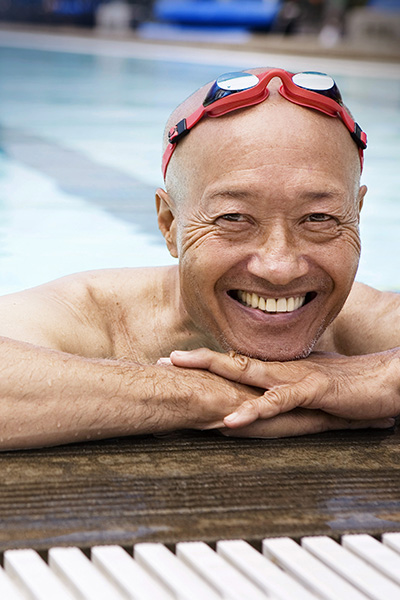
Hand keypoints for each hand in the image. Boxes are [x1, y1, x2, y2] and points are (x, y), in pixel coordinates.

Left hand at [167, 348, 398, 430]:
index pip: (236, 362)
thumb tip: (258, 402)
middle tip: (163, 360)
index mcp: (278, 370)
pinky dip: (253, 410)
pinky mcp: (311, 389)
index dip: (206, 362)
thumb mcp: (307, 390)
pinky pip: (277, 401)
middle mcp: (280, 369)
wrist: (383, 381)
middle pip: (231, 361)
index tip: (177, 363)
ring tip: (181, 372)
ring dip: (212, 371)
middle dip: (196, 361)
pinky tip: (232, 420)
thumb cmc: (346, 388)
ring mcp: (294, 377)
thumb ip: (282, 394)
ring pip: (246, 372)